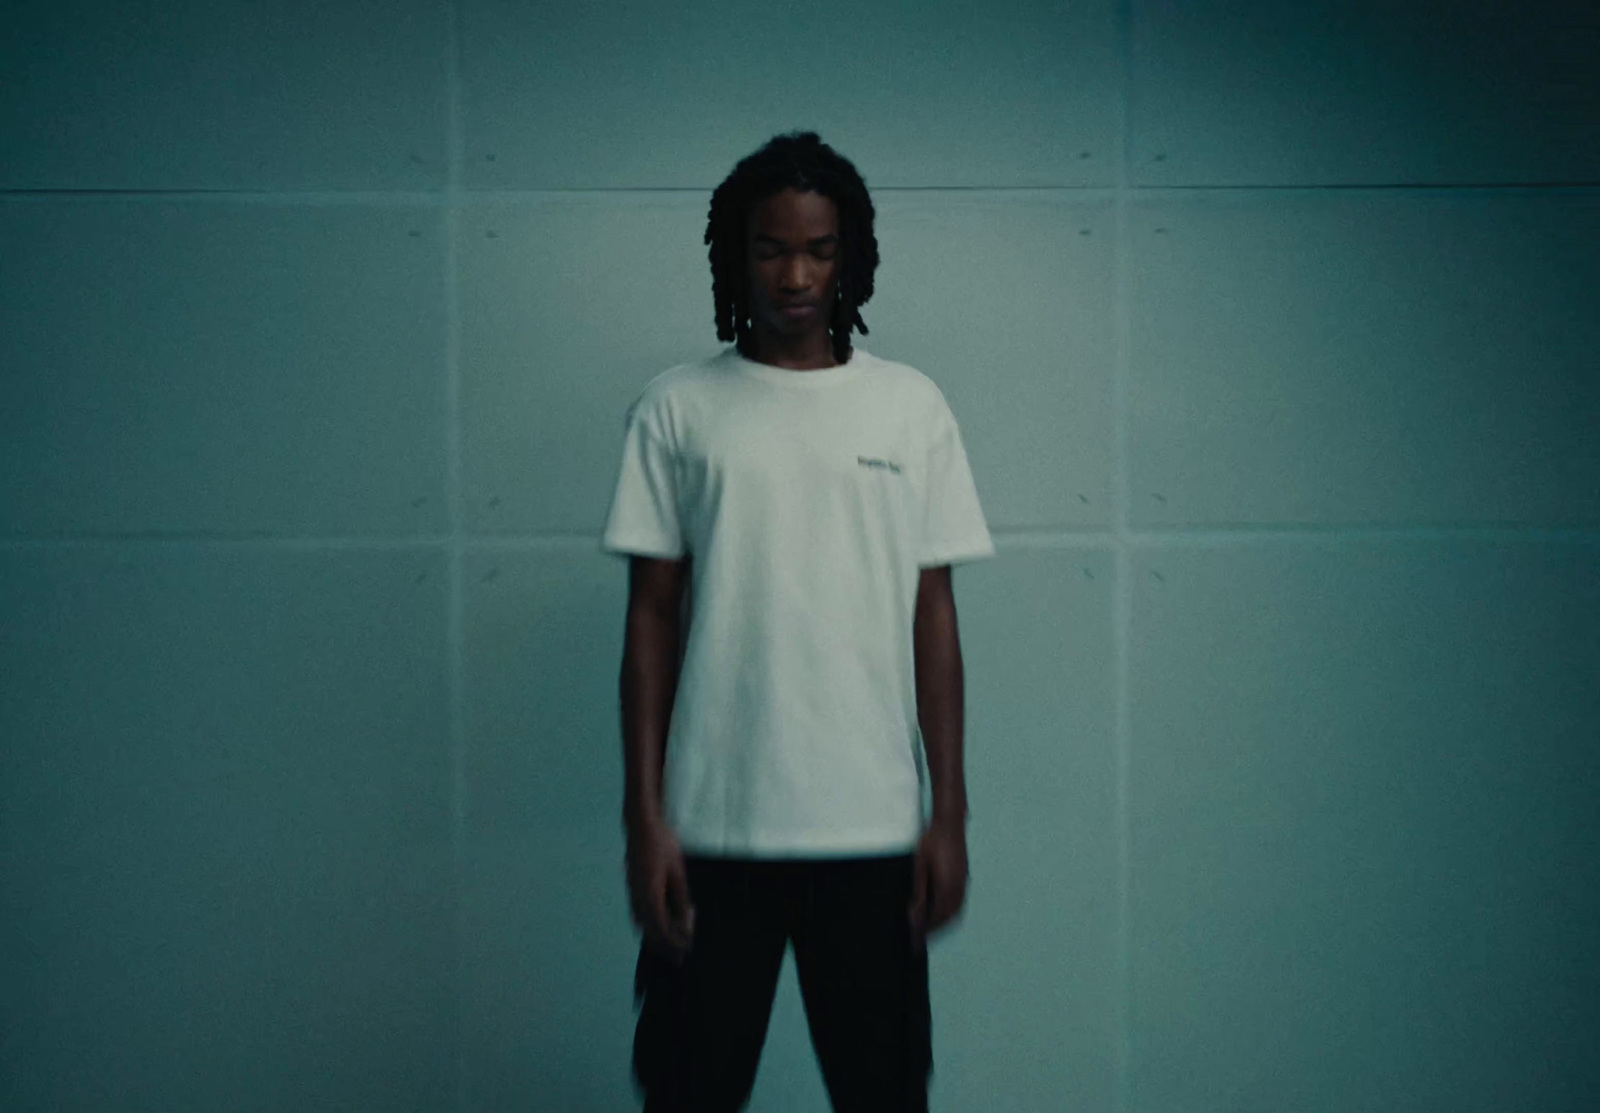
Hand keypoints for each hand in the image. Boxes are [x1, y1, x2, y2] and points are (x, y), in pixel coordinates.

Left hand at [908, 817, 967, 949]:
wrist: (950, 821)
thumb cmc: (932, 840)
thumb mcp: (920, 865)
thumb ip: (919, 891)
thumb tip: (915, 913)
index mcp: (947, 885)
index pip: (937, 917)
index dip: (927, 930)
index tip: (917, 939)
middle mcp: (959, 886)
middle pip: (948, 918)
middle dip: (936, 930)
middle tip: (922, 939)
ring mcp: (964, 881)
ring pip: (956, 911)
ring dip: (944, 922)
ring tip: (931, 929)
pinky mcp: (964, 877)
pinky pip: (959, 902)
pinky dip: (950, 912)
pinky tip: (941, 911)